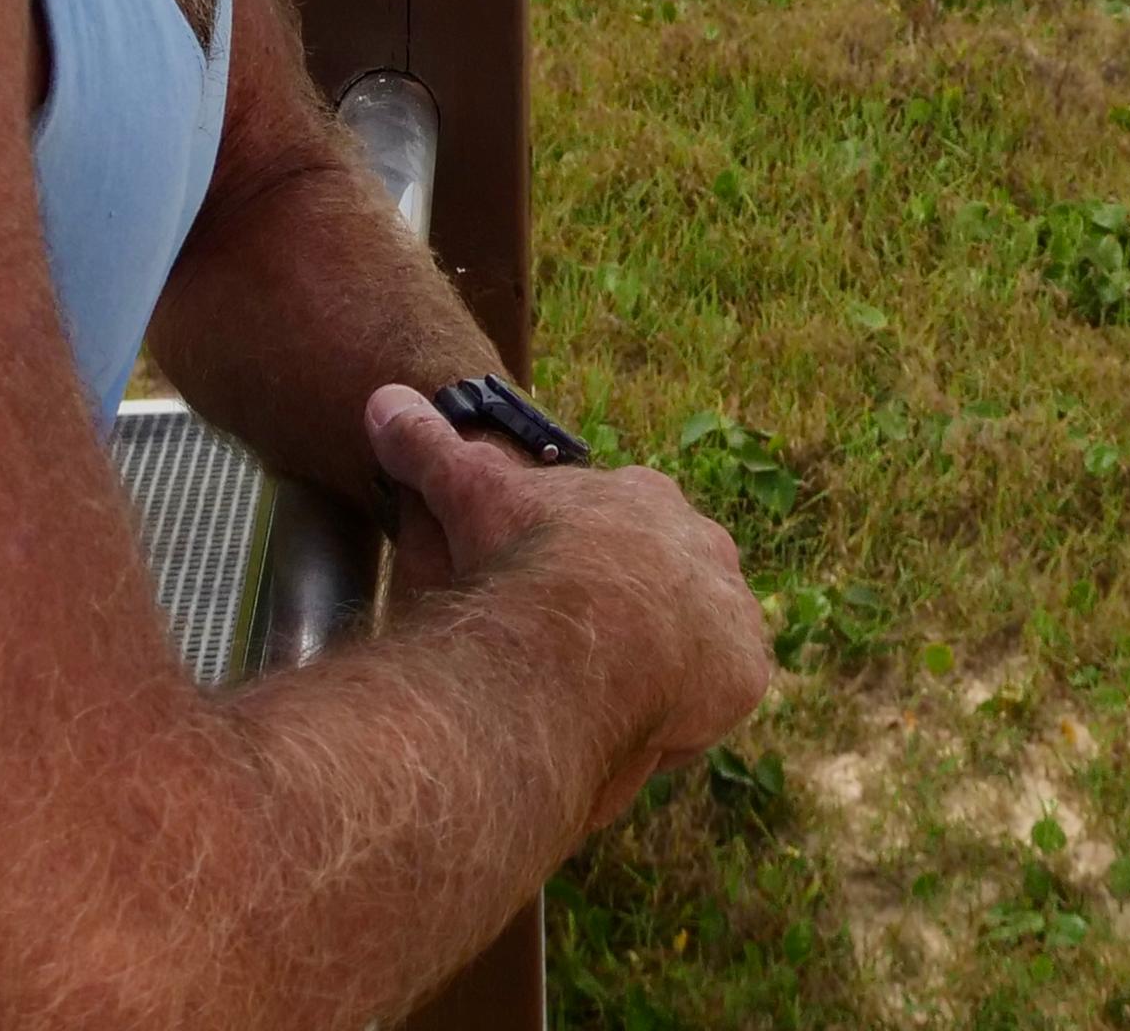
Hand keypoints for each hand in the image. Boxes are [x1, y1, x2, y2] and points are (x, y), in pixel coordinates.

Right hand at [362, 385, 773, 832]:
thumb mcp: (468, 491)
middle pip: (668, 577)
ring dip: (663, 662)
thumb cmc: (525, 557)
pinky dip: (679, 716)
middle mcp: (700, 542)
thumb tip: (383, 399)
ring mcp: (729, 606)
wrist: (586, 633)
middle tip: (579, 649)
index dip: (585, 557)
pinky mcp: (746, 669)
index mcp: (643, 497)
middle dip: (632, 608)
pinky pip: (712, 699)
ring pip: (696, 637)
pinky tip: (634, 731)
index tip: (552, 589)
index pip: (622, 523)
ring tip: (607, 698)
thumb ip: (429, 447)